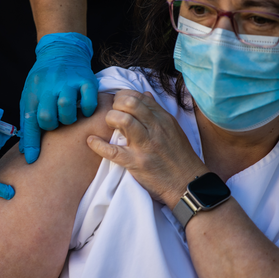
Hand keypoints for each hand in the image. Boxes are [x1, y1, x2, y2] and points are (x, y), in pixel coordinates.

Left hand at [19, 32, 97, 163]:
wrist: (61, 51)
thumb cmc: (44, 80)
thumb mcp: (31, 96)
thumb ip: (28, 122)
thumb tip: (27, 153)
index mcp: (33, 92)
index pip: (29, 121)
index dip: (31, 143)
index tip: (33, 160)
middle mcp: (49, 87)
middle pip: (48, 117)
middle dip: (52, 125)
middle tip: (57, 122)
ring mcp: (68, 83)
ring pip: (67, 109)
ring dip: (69, 119)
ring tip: (70, 115)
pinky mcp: (86, 80)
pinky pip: (89, 102)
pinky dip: (88, 110)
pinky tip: (85, 109)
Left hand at [86, 90, 207, 207]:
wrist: (187, 183)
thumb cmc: (180, 156)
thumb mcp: (173, 129)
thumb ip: (157, 111)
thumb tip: (145, 94)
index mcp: (163, 119)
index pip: (140, 97)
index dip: (124, 95)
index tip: (119, 102)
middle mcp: (155, 129)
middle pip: (130, 103)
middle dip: (116, 104)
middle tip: (113, 112)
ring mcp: (145, 146)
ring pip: (123, 120)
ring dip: (110, 118)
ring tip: (108, 124)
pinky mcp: (136, 163)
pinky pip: (113, 151)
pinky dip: (98, 145)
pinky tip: (91, 141)